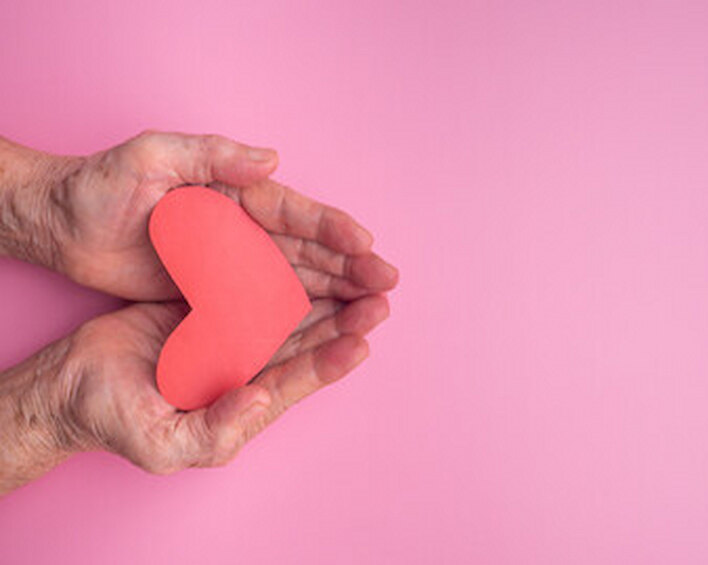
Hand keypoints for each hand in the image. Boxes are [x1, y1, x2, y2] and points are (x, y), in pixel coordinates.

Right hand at [0, 292, 387, 492]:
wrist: (69, 387)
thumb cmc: (115, 422)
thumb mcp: (164, 441)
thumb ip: (215, 430)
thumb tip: (260, 401)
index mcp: (245, 401)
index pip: (297, 379)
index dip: (330, 362)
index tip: (362, 341)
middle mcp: (247, 366)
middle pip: (306, 340)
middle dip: (346, 318)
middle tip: (382, 295)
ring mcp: (230, 334)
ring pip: (287, 309)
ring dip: (324, 291)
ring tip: (361, 272)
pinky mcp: (209, 305)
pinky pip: (249, 285)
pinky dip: (275, 270)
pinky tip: (305, 252)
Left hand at [39, 130, 397, 299]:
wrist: (61, 225)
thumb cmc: (100, 185)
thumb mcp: (150, 156)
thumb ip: (211, 154)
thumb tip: (272, 159)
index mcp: (235, 193)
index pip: (295, 212)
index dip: (333, 229)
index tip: (366, 246)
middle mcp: (243, 229)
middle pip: (308, 250)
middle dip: (351, 267)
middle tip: (389, 285)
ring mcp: (232, 263)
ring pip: (296, 279)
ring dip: (337, 293)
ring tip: (373, 309)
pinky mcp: (214, 293)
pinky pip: (265, 305)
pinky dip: (299, 315)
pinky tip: (326, 327)